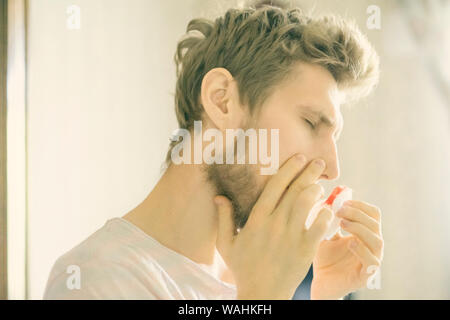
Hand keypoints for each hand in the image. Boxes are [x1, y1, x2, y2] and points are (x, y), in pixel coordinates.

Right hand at [214, 154, 333, 299]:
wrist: (262, 294)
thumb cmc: (243, 268)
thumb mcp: (226, 244)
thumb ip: (223, 219)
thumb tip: (219, 197)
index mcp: (257, 219)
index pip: (275, 186)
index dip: (289, 169)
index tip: (299, 157)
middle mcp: (275, 223)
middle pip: (295, 190)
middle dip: (309, 172)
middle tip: (318, 162)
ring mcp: (291, 236)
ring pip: (308, 203)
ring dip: (316, 190)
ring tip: (320, 185)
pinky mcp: (306, 249)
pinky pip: (320, 224)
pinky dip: (325, 214)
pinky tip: (327, 209)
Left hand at [311, 200, 383, 299]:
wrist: (320, 283)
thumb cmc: (324, 258)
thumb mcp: (324, 233)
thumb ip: (326, 218)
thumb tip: (326, 197)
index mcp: (365, 234)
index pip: (373, 214)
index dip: (360, 205)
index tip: (343, 201)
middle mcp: (372, 246)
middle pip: (375, 224)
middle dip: (357, 214)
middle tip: (339, 210)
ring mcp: (371, 261)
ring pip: (377, 241)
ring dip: (360, 228)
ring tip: (343, 223)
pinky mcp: (365, 276)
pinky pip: (372, 262)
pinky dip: (362, 250)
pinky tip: (350, 243)